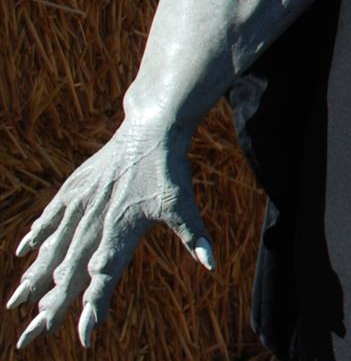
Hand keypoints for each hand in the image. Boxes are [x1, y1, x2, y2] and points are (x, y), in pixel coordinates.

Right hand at [9, 121, 213, 349]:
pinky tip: (23, 252)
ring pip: (51, 250)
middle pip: (68, 274)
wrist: (151, 129)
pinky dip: (36, 236)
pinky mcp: (72, 190)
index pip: (103, 280)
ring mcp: (79, 206)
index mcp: (119, 233)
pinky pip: (49, 218)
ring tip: (16, 303)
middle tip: (31, 338)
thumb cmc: (169, 170)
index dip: (94, 308)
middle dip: (50, 307)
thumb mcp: (184, 204)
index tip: (85, 334)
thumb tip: (213, 265)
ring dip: (34, 279)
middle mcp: (94, 224)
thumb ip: (195, 236)